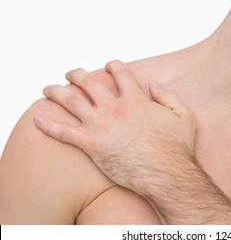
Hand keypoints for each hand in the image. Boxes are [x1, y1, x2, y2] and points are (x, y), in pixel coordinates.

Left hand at [34, 60, 196, 193]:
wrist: (165, 174)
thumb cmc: (176, 148)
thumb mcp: (184, 115)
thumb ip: (169, 96)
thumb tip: (153, 84)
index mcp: (136, 100)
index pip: (119, 73)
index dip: (113, 65)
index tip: (108, 65)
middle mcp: (115, 108)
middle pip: (89, 82)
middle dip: (77, 74)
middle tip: (71, 73)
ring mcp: (101, 125)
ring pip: (71, 101)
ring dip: (57, 91)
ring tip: (48, 88)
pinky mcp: (91, 145)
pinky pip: (63, 132)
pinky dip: (48, 125)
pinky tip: (37, 120)